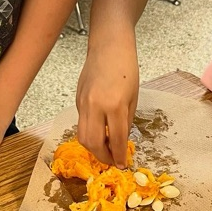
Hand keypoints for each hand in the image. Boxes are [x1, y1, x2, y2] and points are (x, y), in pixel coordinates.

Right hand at [76, 40, 138, 167]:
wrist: (109, 46)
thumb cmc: (127, 68)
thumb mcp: (134, 97)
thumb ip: (126, 120)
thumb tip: (121, 140)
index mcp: (115, 106)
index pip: (116, 139)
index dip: (119, 155)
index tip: (122, 164)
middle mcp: (96, 107)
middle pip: (93, 143)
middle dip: (103, 156)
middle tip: (112, 160)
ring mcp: (83, 103)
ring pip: (82, 136)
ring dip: (93, 147)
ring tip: (105, 149)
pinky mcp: (77, 100)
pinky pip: (81, 122)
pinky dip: (90, 132)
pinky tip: (100, 130)